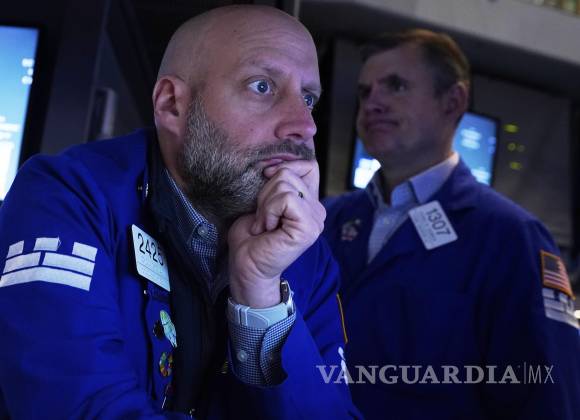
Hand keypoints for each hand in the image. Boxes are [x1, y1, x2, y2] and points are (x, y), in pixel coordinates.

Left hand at [228, 160, 325, 307]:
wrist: (246, 267)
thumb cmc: (251, 238)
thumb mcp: (263, 201)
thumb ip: (277, 182)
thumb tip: (275, 164)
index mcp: (309, 203)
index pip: (308, 165)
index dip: (284, 167)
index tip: (266, 184)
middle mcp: (317, 210)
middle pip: (289, 172)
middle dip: (266, 192)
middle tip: (263, 218)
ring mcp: (316, 219)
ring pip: (285, 183)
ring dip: (265, 204)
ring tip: (264, 225)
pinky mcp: (309, 227)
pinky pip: (286, 198)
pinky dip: (269, 211)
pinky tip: (267, 228)